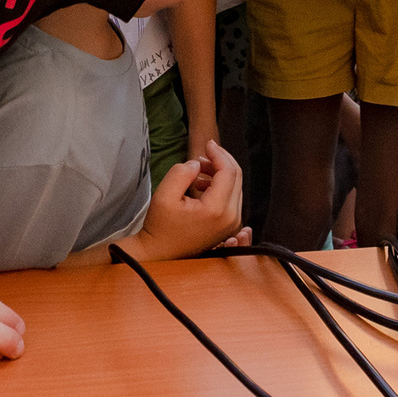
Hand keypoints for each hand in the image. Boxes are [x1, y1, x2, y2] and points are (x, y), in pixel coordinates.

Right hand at [120, 142, 246, 261]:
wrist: (160, 253)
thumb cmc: (160, 226)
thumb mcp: (164, 195)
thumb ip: (181, 173)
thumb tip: (197, 164)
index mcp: (217, 210)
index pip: (228, 172)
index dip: (219, 153)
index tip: (206, 143)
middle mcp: (231, 218)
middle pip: (237, 177)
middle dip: (221, 160)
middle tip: (202, 154)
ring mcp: (232, 224)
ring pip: (236, 186)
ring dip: (220, 173)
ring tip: (198, 170)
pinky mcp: (229, 226)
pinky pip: (232, 198)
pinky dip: (221, 185)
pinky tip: (202, 185)